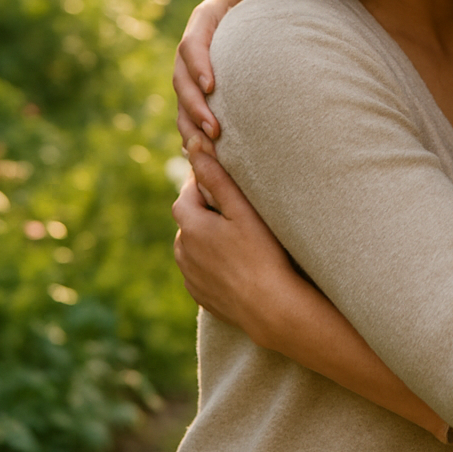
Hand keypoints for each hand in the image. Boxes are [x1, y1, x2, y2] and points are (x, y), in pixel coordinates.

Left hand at [171, 148, 321, 348]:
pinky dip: (212, 263)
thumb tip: (194, 143)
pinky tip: (236, 264)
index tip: (220, 180)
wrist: (270, 308)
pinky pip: (201, 271)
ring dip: (207, 238)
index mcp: (190, 226)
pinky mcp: (200, 296)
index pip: (186, 194)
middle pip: (188, 221)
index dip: (201, 184)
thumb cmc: (261, 254)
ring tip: (237, 237)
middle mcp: (182, 251)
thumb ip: (216, 176)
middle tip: (234, 207)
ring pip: (192, 247)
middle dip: (204, 211)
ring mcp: (190, 277)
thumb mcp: (242, 210)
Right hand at [173, 0, 267, 155]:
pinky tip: (206, 156)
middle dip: (195, 104)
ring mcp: (199, 67)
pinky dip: (195, 133)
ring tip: (211, 148)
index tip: (214, 86)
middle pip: (182, 76)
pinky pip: (191, 113)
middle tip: (216, 130)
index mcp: (211, 16)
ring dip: (192, 124)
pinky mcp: (207, 89)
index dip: (198, 64)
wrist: (286, 5)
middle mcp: (199, 43)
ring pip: (182, 100)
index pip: (193, 41)